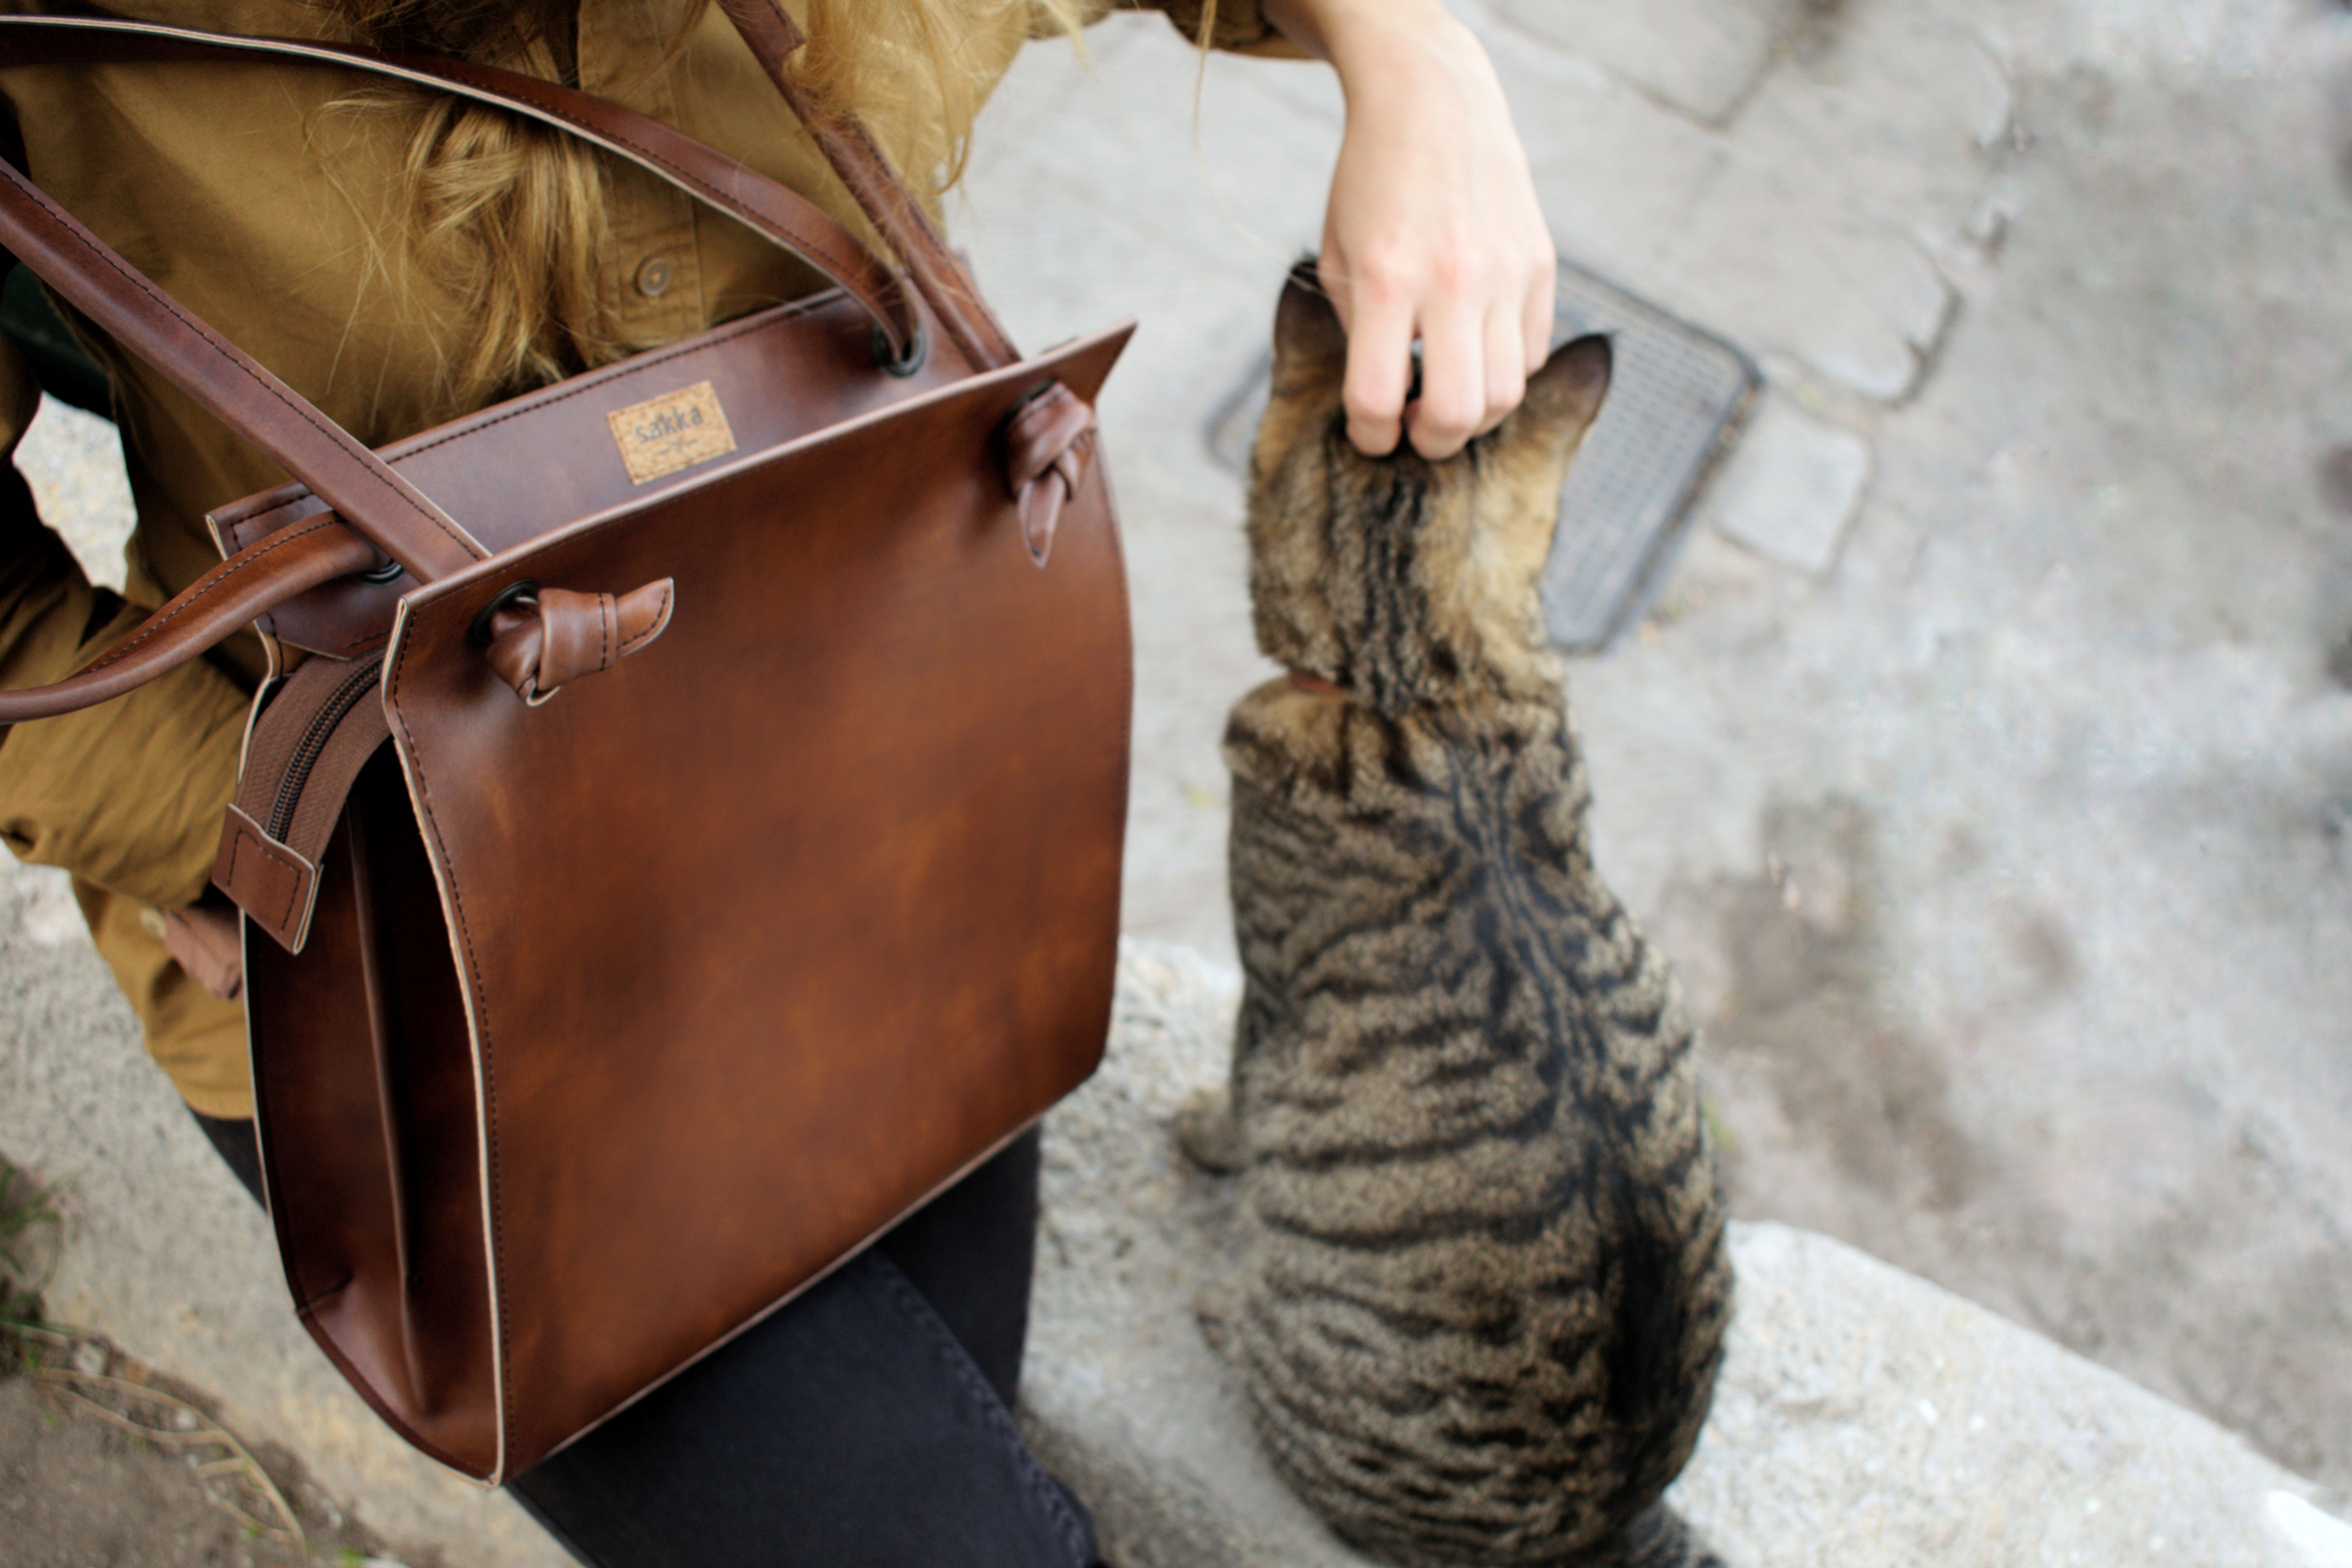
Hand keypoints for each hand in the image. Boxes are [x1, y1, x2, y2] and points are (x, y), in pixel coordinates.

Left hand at [1264, 0, 1555, 458]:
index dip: (1369, 435)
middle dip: (1433, 441)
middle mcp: (1451, 280)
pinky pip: (1532, 352)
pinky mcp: (1540, 265)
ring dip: (1475, 414)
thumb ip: (1355, 332)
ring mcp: (1504, 273)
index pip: (1377, 398)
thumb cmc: (1370, 186)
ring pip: (1506, 394)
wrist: (1432, 104)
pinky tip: (1478, 350)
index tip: (1370, 434)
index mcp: (1385, 280)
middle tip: (1417, 431)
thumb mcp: (1337, 258)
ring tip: (1448, 396)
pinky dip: (1505, 370)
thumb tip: (1385, 401)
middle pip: (1459, 414)